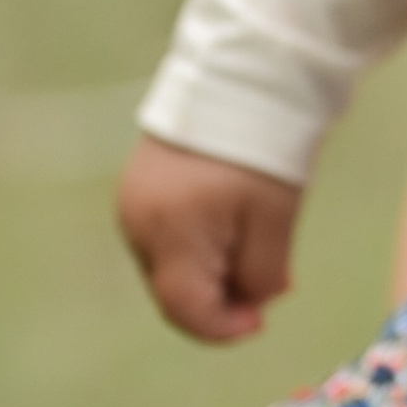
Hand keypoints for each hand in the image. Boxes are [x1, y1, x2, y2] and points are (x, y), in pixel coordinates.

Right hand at [117, 135, 302, 340]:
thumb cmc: (263, 150)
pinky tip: (231, 226)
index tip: (259, 323)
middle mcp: (137, 222)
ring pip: (169, 266)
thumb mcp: (275, 220)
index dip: (222, 328)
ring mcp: (131, 203)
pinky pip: (165, 238)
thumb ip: (261, 274)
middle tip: (268, 284)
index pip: (184, 308)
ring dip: (210, 272)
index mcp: (169, 231)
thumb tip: (253, 305)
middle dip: (221, 298)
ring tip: (255, 246)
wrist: (243, 78)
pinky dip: (197, 247)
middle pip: (174, 290)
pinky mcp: (137, 188)